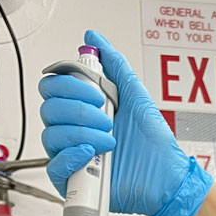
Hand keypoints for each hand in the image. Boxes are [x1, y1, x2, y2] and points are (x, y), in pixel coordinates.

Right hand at [38, 29, 212, 215]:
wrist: (167, 178)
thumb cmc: (154, 143)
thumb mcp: (136, 96)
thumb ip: (114, 65)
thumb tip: (95, 38)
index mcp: (84, 108)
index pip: (53, 87)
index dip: (70, 85)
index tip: (96, 92)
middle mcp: (74, 129)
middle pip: (48, 109)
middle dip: (80, 111)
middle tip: (107, 119)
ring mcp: (71, 154)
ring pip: (51, 135)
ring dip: (83, 134)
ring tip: (111, 140)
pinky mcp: (72, 178)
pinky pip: (54, 165)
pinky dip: (73, 156)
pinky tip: (94, 153)